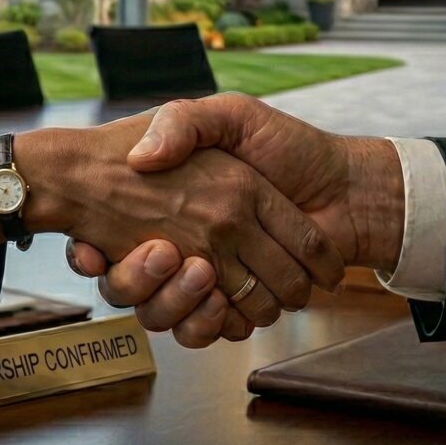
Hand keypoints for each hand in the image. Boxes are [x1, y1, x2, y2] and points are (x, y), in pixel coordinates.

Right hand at [16, 114, 344, 326]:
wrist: (348, 186)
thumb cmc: (292, 147)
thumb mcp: (230, 115)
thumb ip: (184, 123)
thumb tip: (143, 158)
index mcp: (175, 205)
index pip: (120, 236)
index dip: (101, 246)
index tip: (97, 243)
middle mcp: (193, 242)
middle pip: (144, 282)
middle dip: (143, 276)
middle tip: (161, 250)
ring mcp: (215, 277)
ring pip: (171, 310)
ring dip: (177, 300)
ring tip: (199, 271)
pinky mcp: (238, 304)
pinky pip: (209, 329)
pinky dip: (210, 323)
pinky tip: (219, 300)